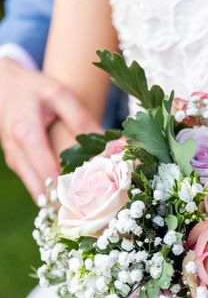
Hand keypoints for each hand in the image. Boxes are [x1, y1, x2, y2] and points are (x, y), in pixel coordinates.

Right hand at [0, 58, 99, 199]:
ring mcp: (14, 159)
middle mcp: (16, 150)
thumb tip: (106, 143)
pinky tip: (73, 199)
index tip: (90, 200)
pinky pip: (35, 184)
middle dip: (66, 200)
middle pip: (40, 186)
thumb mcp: (59, 95)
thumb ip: (81, 119)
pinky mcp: (17, 163)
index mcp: (25, 133)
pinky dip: (52, 193)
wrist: (4, 84)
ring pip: (36, 190)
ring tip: (86, 210)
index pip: (47, 169)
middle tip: (92, 212)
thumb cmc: (34, 89)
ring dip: (58, 200)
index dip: (67, 187)